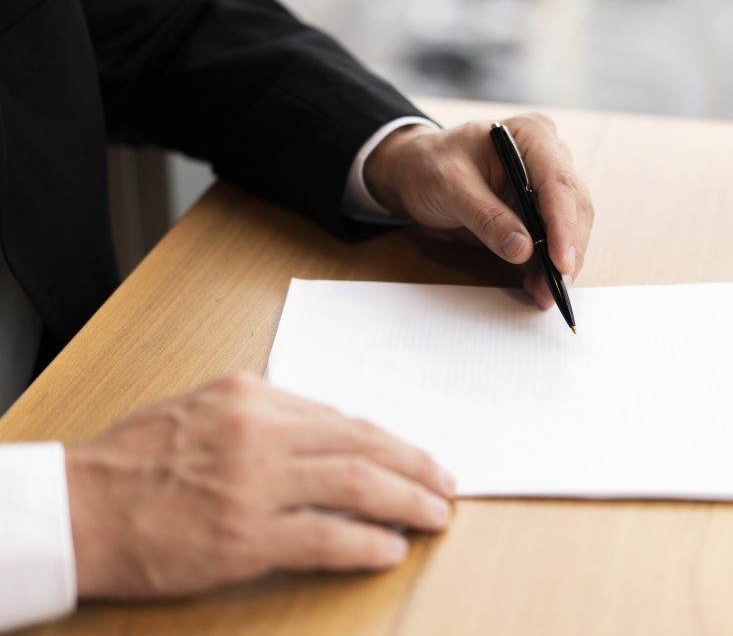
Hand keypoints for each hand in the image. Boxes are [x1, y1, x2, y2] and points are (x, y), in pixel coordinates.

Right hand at [66, 373, 453, 598]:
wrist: (73, 509)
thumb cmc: (133, 461)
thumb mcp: (202, 409)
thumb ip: (266, 416)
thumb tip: (329, 436)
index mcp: (252, 396)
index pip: (342, 418)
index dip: (390, 441)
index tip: (414, 457)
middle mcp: (260, 433)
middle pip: (363, 445)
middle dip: (415, 466)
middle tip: (446, 483)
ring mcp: (255, 485)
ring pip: (357, 485)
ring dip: (407, 501)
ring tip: (435, 514)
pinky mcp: (244, 537)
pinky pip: (325, 537)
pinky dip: (366, 542)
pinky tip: (390, 548)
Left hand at [365, 114, 594, 308]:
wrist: (415, 171)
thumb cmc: (429, 166)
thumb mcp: (449, 186)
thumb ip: (486, 217)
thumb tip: (522, 249)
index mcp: (530, 135)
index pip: (557, 182)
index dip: (564, 225)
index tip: (561, 261)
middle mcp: (548, 155)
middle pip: (573, 207)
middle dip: (567, 251)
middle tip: (557, 289)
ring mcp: (546, 183)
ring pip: (570, 226)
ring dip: (560, 264)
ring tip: (546, 294)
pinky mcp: (539, 208)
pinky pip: (552, 239)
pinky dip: (548, 265)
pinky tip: (539, 287)